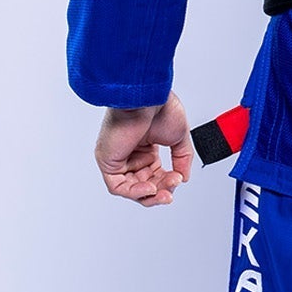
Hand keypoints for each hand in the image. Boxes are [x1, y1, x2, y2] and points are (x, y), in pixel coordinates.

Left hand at [94, 91, 194, 207]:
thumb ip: (182, 159)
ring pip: (131, 189)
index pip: (155, 176)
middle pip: (144, 185)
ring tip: (164, 192)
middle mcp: (129, 153)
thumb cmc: (159, 106)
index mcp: (145, 147)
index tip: (179, 179)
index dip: (167, 182)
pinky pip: (118, 187)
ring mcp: (118, 158)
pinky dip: (134, 192)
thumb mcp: (179, 137)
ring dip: (149, 195)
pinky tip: (150, 188)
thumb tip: (183, 178)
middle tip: (172, 189)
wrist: (147, 96)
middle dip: (161, 190)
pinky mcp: (108, 161)